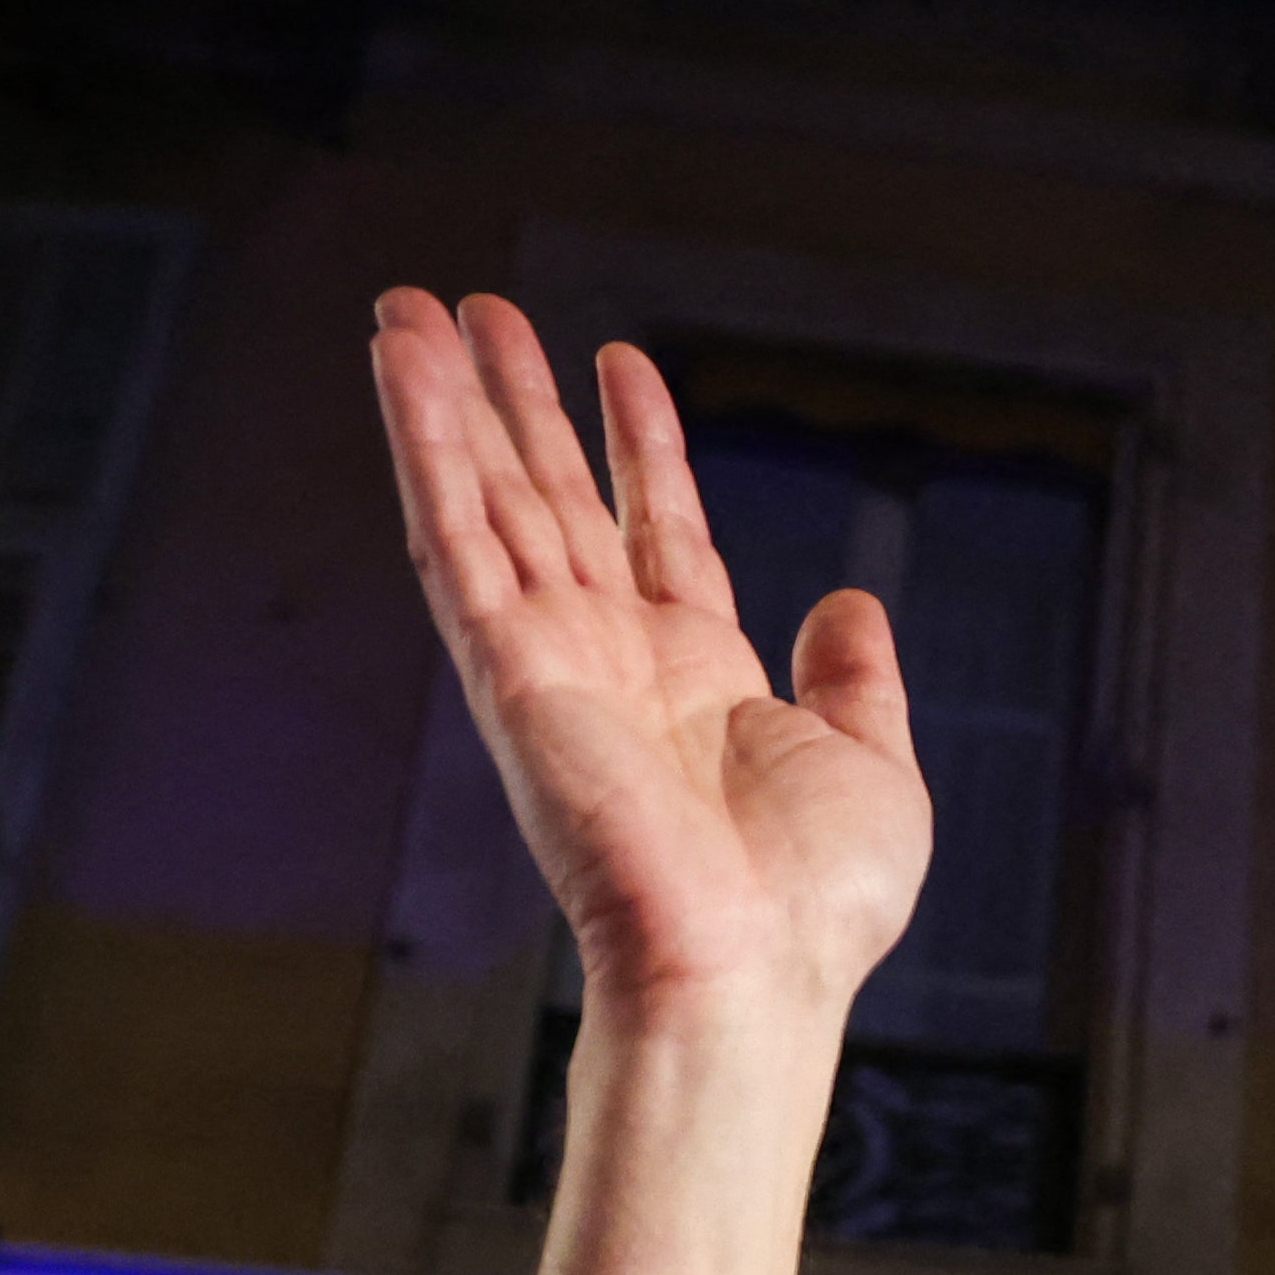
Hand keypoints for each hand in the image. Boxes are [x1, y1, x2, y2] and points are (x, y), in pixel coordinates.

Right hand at [368, 292, 926, 1274]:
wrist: (754, 968)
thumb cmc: (816, 907)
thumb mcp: (874, 766)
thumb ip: (856, 680)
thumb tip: (852, 601)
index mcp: (698, 679)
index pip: (656, 532)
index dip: (637, 446)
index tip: (619, 361)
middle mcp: (613, 662)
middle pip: (551, 501)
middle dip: (515, 404)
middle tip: (472, 310)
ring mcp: (551, 661)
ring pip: (487, 501)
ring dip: (445, 403)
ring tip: (411, 307)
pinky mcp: (504, 669)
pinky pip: (453, 536)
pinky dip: (425, 448)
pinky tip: (400, 369)